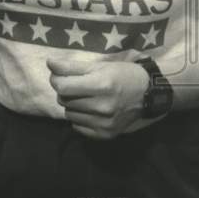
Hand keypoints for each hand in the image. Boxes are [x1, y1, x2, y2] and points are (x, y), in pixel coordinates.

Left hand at [47, 57, 161, 139]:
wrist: (149, 94)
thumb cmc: (124, 75)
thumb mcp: (100, 65)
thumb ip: (73, 66)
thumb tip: (49, 63)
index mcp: (102, 85)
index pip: (63, 87)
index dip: (56, 79)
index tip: (60, 76)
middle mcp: (102, 106)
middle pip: (64, 100)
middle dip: (66, 91)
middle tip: (78, 86)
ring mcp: (104, 123)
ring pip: (69, 114)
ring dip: (72, 105)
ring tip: (86, 98)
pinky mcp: (105, 134)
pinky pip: (78, 127)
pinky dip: (80, 118)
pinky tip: (91, 110)